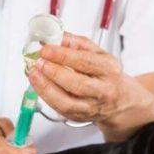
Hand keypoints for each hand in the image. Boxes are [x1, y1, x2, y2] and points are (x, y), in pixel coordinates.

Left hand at [27, 33, 151, 127]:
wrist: (120, 99)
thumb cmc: (106, 74)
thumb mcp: (98, 53)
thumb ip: (78, 43)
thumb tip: (58, 36)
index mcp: (109, 70)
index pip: (85, 62)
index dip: (62, 55)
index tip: (46, 49)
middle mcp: (103, 91)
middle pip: (77, 84)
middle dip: (54, 72)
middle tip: (38, 62)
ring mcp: (92, 107)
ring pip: (67, 102)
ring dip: (46, 88)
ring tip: (33, 74)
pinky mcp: (80, 117)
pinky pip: (60, 109)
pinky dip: (46, 97)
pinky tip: (38, 85)